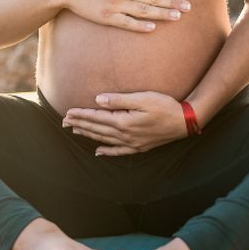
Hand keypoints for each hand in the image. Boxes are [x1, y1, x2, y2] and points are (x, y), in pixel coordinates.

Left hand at [62, 91, 189, 154]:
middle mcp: (125, 135)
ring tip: (75, 131)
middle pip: (97, 129)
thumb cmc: (165, 106)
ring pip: (104, 139)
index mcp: (124, 122)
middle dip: (80, 124)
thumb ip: (120, 99)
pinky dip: (106, 151)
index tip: (67, 112)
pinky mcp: (139, 147)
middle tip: (64, 122)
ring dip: (89, 135)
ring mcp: (132, 143)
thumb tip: (99, 100)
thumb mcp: (143, 98)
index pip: (97, 117)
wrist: (185, 121)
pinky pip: (118, 151)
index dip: (81, 114)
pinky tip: (98, 151)